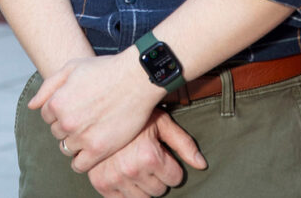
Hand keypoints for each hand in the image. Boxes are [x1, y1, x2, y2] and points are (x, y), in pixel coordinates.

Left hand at [33, 49, 158, 171]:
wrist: (136, 79)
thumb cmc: (105, 70)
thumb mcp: (71, 68)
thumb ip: (48, 87)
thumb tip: (32, 106)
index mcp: (57, 102)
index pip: (46, 116)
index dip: (60, 110)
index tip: (75, 106)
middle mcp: (66, 122)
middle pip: (56, 132)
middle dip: (67, 125)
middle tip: (85, 116)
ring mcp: (82, 137)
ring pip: (66, 148)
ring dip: (75, 142)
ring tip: (90, 130)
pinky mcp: (99, 150)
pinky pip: (80, 165)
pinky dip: (82, 160)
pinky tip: (90, 149)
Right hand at [86, 110, 204, 196]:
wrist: (99, 110)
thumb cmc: (134, 114)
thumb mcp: (162, 122)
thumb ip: (183, 143)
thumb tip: (201, 164)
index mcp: (148, 156)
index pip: (175, 179)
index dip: (170, 165)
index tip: (160, 153)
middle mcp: (131, 170)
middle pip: (159, 190)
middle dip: (156, 176)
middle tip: (146, 157)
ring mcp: (113, 178)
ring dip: (142, 185)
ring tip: (135, 164)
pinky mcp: (100, 183)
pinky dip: (125, 190)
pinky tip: (123, 173)